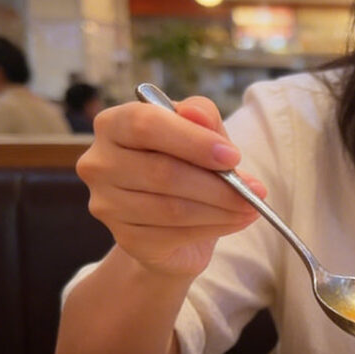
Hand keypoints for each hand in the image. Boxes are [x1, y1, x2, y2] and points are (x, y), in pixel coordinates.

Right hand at [76, 96, 265, 278]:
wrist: (170, 225)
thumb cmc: (184, 168)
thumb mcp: (199, 135)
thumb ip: (202, 118)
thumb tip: (198, 113)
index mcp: (112, 125)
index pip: (145, 124)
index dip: (192, 140)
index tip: (233, 156)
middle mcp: (100, 164)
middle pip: (162, 171)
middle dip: (217, 183)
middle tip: (254, 190)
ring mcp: (108, 205)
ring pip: (172, 208)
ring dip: (221, 209)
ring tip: (250, 206)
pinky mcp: (126, 239)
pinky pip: (175, 234)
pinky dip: (214, 228)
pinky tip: (236, 221)